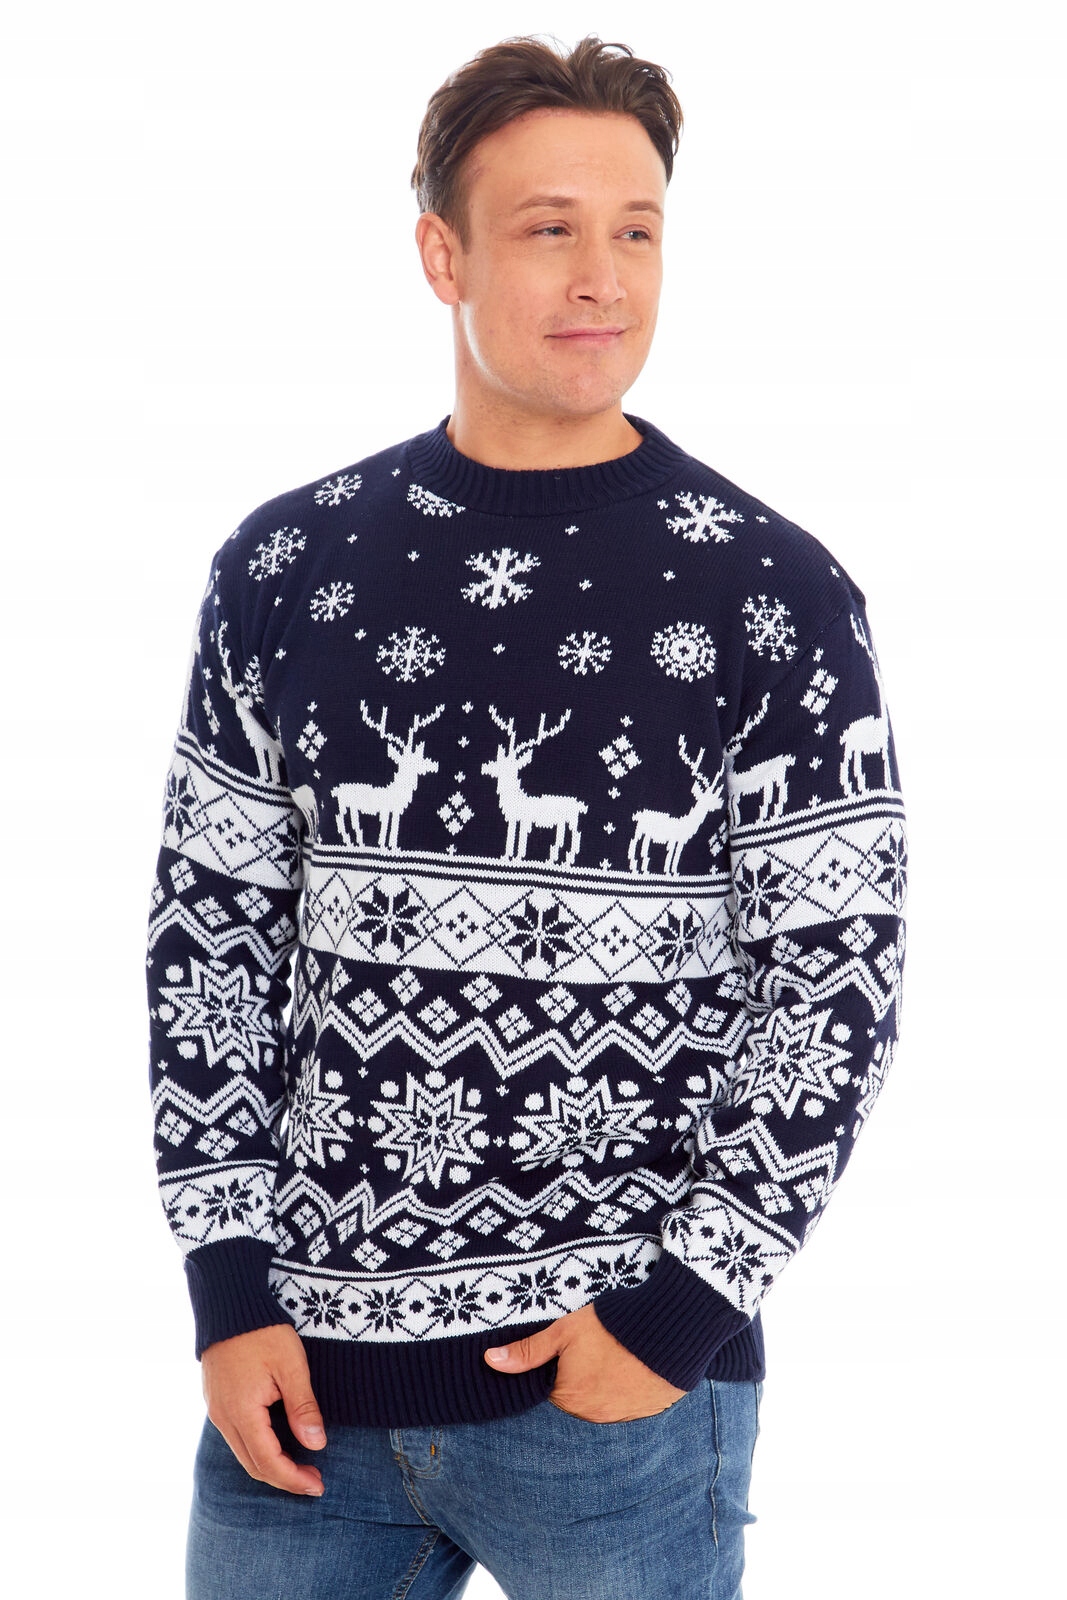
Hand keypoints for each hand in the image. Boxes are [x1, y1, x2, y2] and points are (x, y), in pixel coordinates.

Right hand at [201, 1324, 326, 1494]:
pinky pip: (236, 1437)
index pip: (268, 1462)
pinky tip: (278, 1442)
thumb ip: (303, 1407)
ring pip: (243, 1453)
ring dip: (271, 1465)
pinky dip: (258, 1448)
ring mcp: (217, 1410)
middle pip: (253, 1465)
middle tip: (314, 1480)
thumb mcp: (291, 1365)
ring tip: (300, 1465)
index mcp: (242, 1412)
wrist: (228, 1304)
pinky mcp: (217, 1401)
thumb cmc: (262, 1331)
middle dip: (284, 1479)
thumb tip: (316, 1444)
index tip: (318, 1486)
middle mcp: (223, 1418)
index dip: (293, 1480)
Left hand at [484, 1302, 686, 1421]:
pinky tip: (629, 1366)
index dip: (554, 1369)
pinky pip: (625, 1404)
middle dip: (576, 1378)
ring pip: (599, 1403)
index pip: (548, 1390)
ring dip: (600, 1385)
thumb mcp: (565, 1331)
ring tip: (610, 1356)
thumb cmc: (613, 1327)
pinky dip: (623, 1389)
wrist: (671, 1332)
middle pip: (573, 1398)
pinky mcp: (646, 1411)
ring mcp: (621, 1415)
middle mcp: (593, 1414)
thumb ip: (529, 1350)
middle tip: (590, 1350)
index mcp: (569, 1395)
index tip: (564, 1352)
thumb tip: (490, 1362)